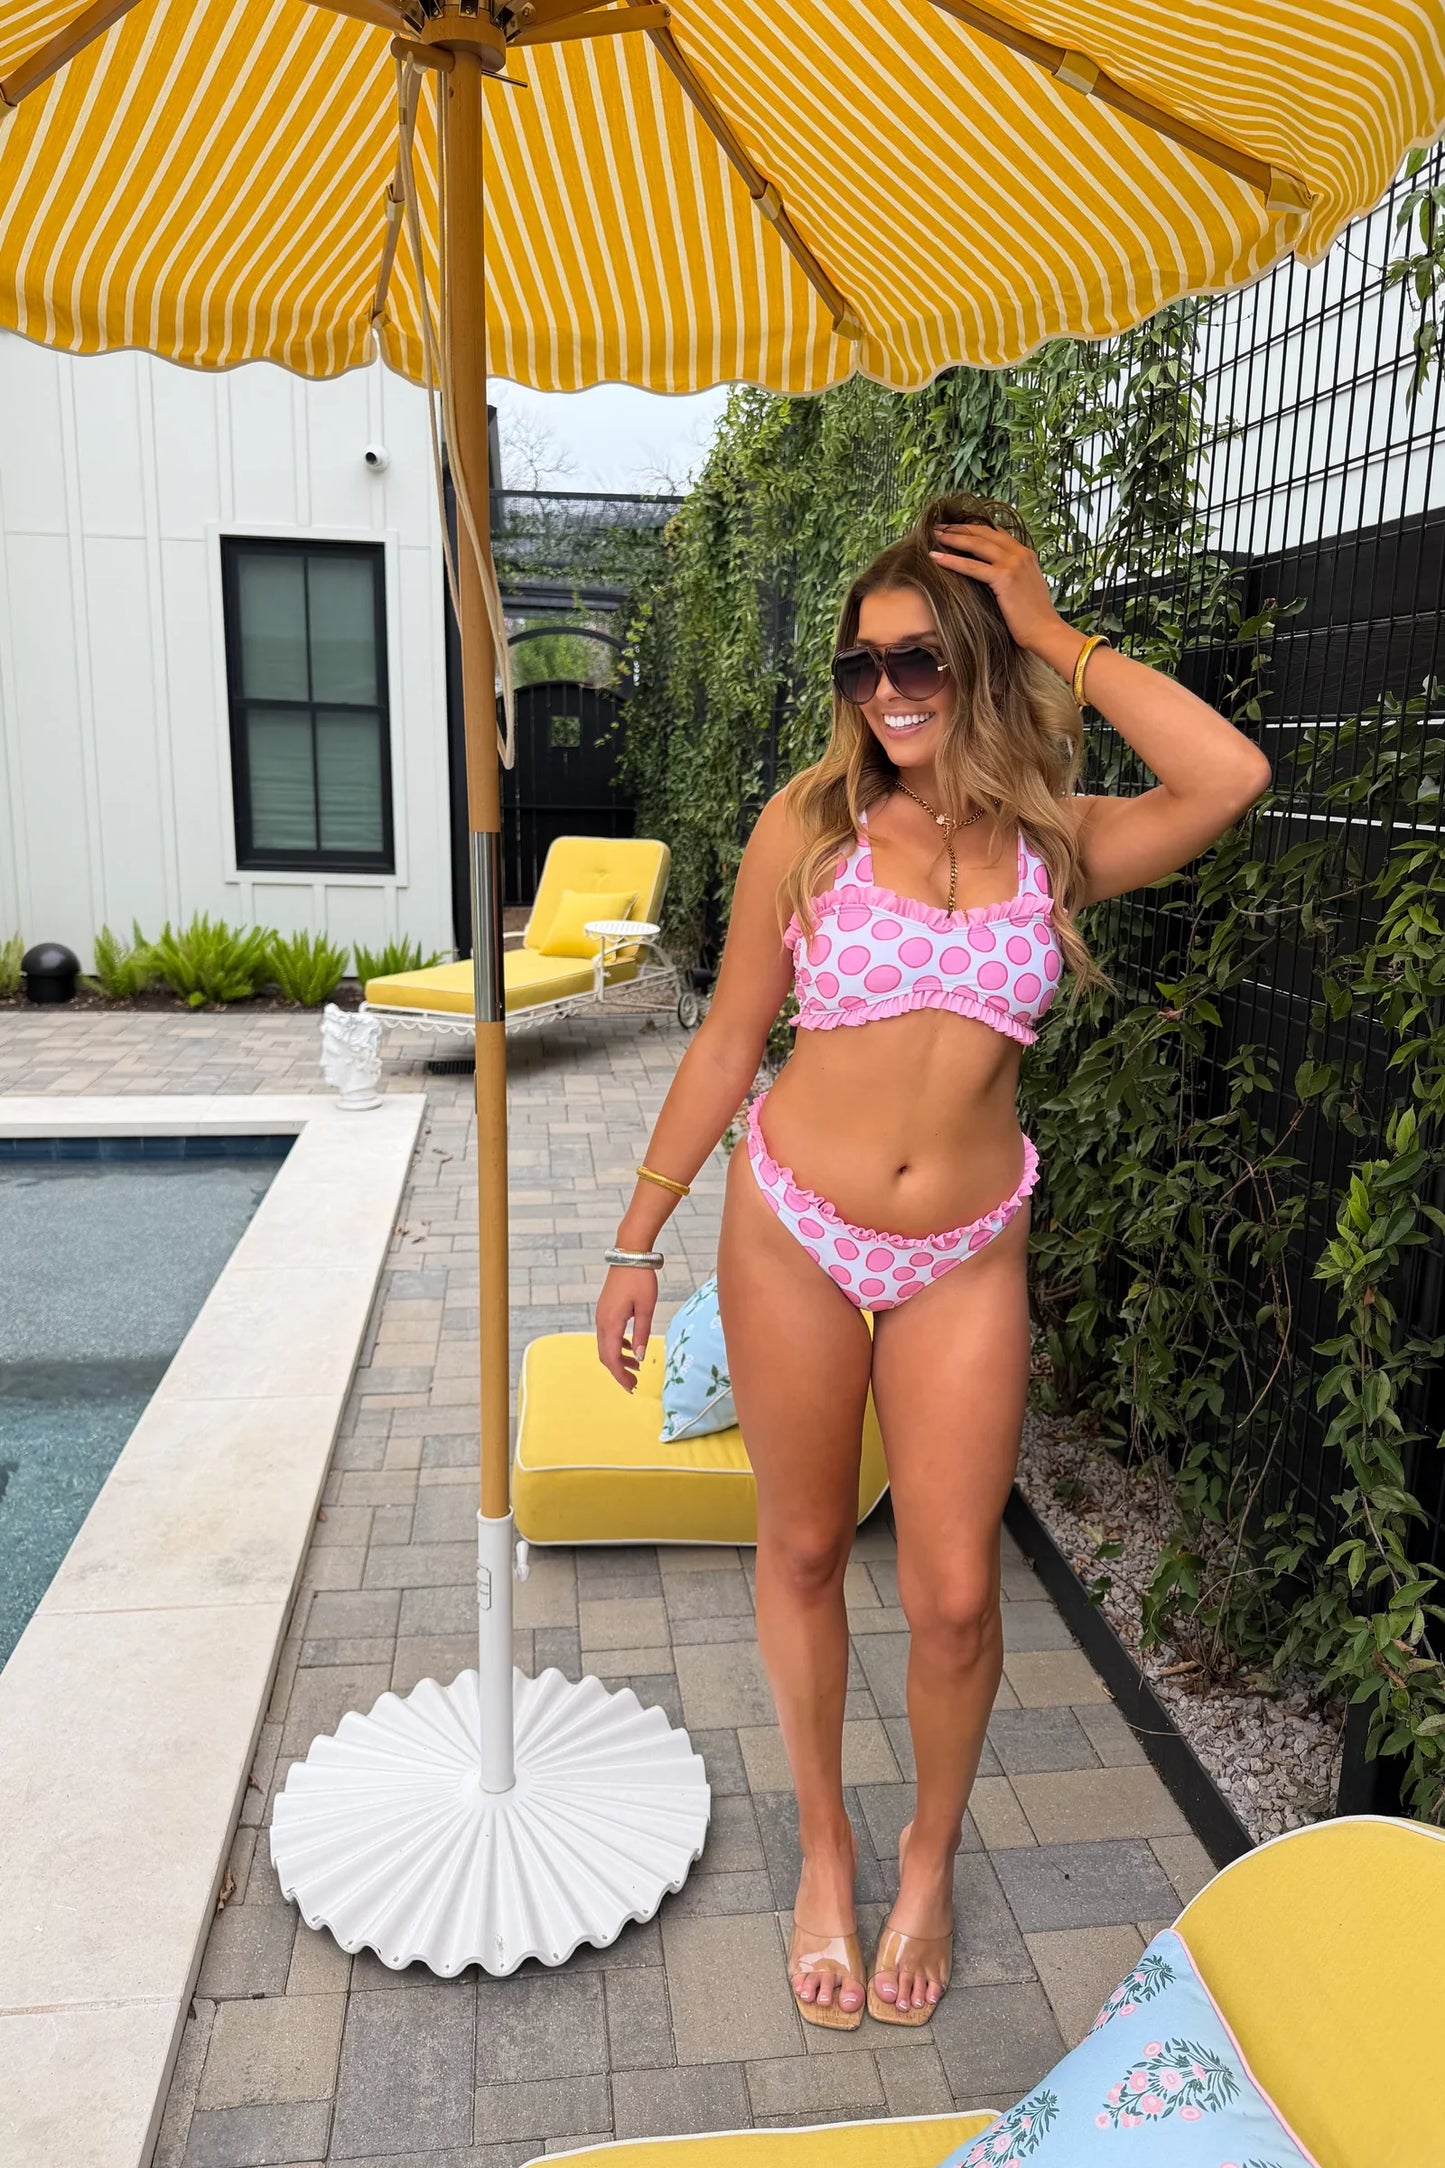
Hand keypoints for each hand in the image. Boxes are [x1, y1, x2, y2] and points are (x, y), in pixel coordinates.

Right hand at [595, 1264, 656, 1391]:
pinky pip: (607, 1334)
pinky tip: (631, 1348)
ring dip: (618, 1358)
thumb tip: (640, 1357)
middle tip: (634, 1383)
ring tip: (636, 1367)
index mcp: (611, 1322)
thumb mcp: (646, 1308)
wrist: (630, 1255)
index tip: (632, 1387)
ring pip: (605, 1345)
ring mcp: (601, 1315)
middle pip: (605, 1355)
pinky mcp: (605, 1310)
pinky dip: (617, 1345)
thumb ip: (642, 1333)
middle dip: (618, 1371)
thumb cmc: (641, 1279)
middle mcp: (602, 1321)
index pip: (612, 1358)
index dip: (620, 1376)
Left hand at [928, 521, 1065, 653]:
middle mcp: (1020, 553)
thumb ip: (1011, 574)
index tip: (953, 527)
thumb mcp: (1024, 587)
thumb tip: (990, 574)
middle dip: (958, 528)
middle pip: (983, 533)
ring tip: (933, 536)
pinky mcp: (1004, 578)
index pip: (994, 532)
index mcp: (1025, 553)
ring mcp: (1013, 563)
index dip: (972, 528)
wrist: (1045, 631)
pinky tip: (935, 558)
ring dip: (952, 538)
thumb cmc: (1032, 617)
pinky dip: (952, 561)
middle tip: (937, 527)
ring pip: (976, 544)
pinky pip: (972, 566)